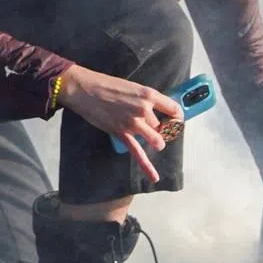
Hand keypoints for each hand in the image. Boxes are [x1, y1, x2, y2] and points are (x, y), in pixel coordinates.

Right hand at [56, 64, 182, 183]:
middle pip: (162, 126)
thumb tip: (153, 109)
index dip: (177, 116)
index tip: (175, 120)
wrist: (85, 89)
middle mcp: (144, 109)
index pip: (173, 109)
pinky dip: (147, 167)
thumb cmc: (106, 84)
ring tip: (152, 140)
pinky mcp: (122, 134)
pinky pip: (139, 153)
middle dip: (158, 128)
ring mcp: (134, 123)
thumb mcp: (131, 87)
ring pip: (156, 140)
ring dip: (156, 141)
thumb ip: (144, 99)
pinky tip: (154, 177)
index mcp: (148, 94)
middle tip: (149, 125)